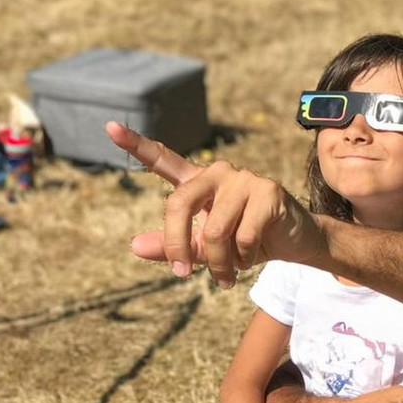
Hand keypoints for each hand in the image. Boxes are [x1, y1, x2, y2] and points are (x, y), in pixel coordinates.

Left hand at [105, 122, 326, 287]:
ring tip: (228, 275)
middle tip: (181, 274)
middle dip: (177, 245)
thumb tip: (135, 246)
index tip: (109, 127)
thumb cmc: (244, 242)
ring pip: (214, 230)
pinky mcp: (268, 191)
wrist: (293, 243)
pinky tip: (253, 256)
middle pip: (179, 204)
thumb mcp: (203, 249)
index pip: (164, 160)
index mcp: (198, 182)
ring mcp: (244, 179)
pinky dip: (244, 258)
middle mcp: (218, 173)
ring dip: (218, 263)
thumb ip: (171, 246)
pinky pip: (243, 236)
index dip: (136, 144)